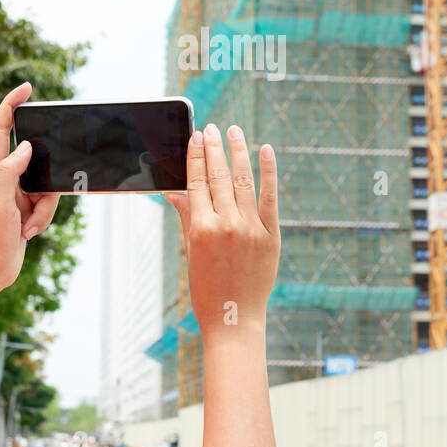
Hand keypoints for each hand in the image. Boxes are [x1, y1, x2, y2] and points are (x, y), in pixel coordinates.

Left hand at [0, 83, 60, 295]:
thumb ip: (9, 171)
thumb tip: (25, 146)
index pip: (1, 128)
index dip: (12, 105)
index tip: (27, 88)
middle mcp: (5, 178)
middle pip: (34, 156)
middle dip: (45, 168)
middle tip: (44, 182)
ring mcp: (18, 194)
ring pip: (47, 183)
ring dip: (44, 206)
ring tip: (27, 225)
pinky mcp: (27, 209)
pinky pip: (48, 204)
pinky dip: (43, 219)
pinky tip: (28, 233)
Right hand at [164, 124, 279, 338]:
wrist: (234, 318)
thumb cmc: (207, 288)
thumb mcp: (190, 251)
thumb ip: (186, 216)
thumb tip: (175, 190)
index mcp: (201, 228)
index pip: (197, 181)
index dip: (196, 156)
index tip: (197, 137)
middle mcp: (226, 224)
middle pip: (218, 176)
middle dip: (215, 148)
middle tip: (213, 128)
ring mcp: (251, 229)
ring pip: (243, 181)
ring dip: (239, 152)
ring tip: (235, 131)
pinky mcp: (271, 236)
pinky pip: (270, 197)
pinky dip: (269, 172)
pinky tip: (266, 151)